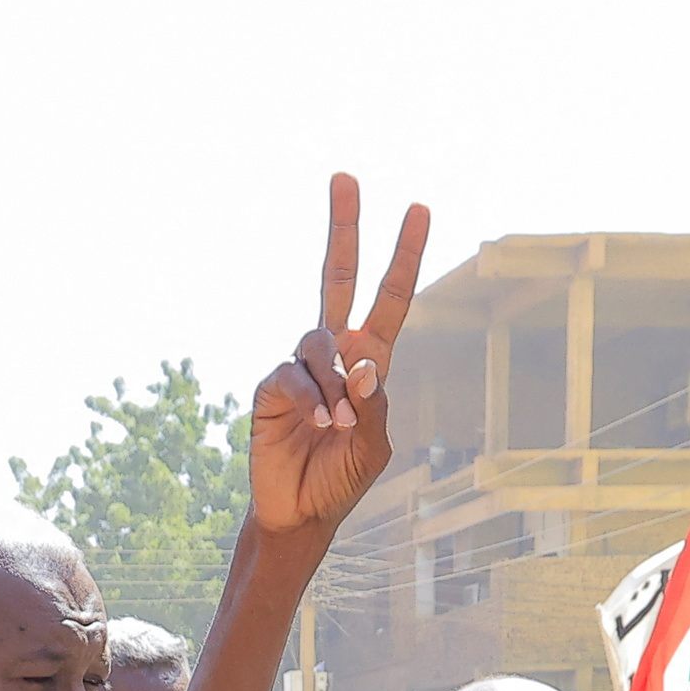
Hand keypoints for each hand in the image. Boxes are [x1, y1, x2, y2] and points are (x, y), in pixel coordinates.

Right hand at [244, 174, 430, 533]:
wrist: (300, 513)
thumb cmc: (342, 479)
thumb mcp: (375, 446)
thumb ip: (375, 406)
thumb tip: (364, 362)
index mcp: (369, 361)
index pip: (389, 298)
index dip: (405, 255)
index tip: (418, 208)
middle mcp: (334, 353)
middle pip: (338, 276)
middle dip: (345, 227)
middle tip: (345, 176)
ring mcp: (300, 365)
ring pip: (318, 341)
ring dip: (332, 382)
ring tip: (337, 424)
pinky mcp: (271, 385)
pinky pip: (292, 374)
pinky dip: (311, 397)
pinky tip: (320, 423)